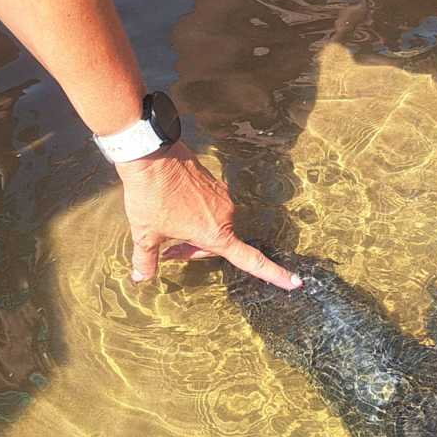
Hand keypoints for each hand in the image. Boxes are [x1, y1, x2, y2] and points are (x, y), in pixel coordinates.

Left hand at [115, 141, 300, 289]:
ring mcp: (222, 198)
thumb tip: (141, 278)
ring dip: (194, 232)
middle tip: (167, 250)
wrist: (150, 154)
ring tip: (167, 226)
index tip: (295, 283)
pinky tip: (172, 208)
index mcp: (216, 234)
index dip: (274, 274)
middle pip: (220, 244)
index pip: (250, 261)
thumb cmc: (150, 196)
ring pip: (214, 226)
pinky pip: (210, 208)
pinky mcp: (215, 184)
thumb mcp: (145, 234)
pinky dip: (195, 214)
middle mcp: (226, 216)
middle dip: (195, 250)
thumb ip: (146, 260)